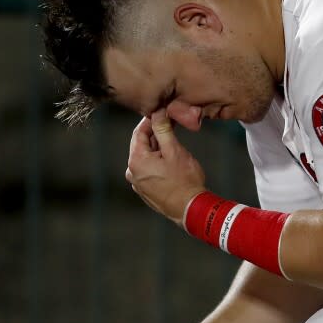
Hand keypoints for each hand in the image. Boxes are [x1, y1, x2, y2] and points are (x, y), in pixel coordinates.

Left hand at [126, 109, 205, 225]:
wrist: (190, 209)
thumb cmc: (184, 180)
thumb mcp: (174, 151)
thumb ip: (163, 130)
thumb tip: (157, 113)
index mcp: (136, 160)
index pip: (138, 132)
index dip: (151, 120)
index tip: (162, 113)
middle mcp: (133, 172)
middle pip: (141, 145)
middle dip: (155, 135)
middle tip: (171, 125)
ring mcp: (138, 183)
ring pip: (146, 158)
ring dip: (157, 149)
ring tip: (174, 145)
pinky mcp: (146, 191)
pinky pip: (149, 171)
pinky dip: (157, 163)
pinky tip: (171, 163)